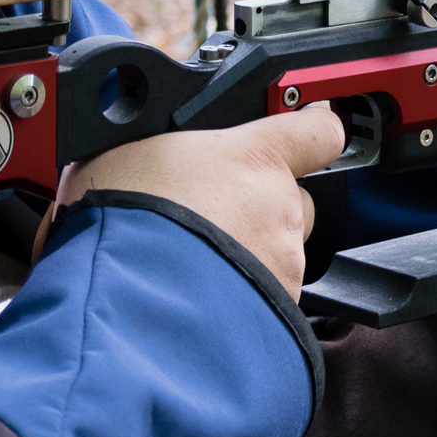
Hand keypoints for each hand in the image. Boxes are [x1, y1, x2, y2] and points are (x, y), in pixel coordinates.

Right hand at [56, 105, 344, 299]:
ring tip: (193, 265)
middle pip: (293, 199)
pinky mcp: (279, 306)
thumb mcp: (123, 152)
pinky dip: (243, 297)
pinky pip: (268, 296)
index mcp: (254, 157)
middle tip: (210, 221)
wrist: (120, 302)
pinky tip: (201, 298)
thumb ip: (166, 144)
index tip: (304, 133)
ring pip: (280, 252)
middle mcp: (280, 206)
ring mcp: (284, 260)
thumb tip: (154, 143)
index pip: (318, 130)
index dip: (312, 131)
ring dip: (247, 257)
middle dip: (261, 209)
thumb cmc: (118, 224)